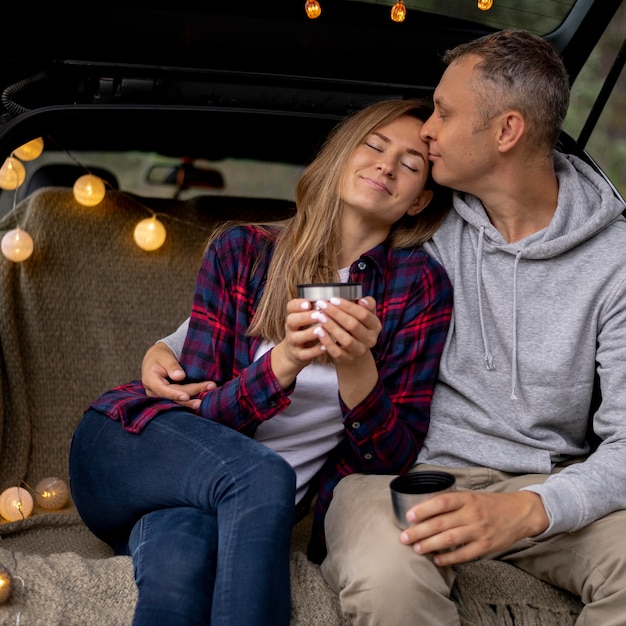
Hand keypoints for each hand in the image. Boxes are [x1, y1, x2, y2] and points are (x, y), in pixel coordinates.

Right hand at [141, 341, 215, 408]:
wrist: (157, 359)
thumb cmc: (160, 356)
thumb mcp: (164, 356)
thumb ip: (171, 365)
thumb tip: (180, 376)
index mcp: (150, 380)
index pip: (162, 390)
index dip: (174, 394)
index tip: (186, 396)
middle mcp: (154, 392)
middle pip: (174, 396)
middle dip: (192, 393)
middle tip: (211, 386)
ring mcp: (161, 397)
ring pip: (178, 401)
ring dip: (194, 400)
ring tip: (208, 397)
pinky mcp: (169, 398)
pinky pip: (180, 401)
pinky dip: (192, 400)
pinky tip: (203, 399)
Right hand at [270, 298, 329, 387]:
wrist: (294, 353)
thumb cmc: (306, 331)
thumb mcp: (306, 319)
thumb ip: (317, 309)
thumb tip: (336, 299)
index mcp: (294, 316)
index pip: (290, 307)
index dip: (298, 304)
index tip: (309, 303)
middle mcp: (291, 328)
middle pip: (292, 320)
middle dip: (305, 317)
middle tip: (318, 314)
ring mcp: (293, 342)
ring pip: (297, 337)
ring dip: (309, 333)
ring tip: (321, 329)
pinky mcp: (298, 355)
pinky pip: (304, 354)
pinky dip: (314, 351)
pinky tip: (325, 347)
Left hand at [309, 296, 380, 361]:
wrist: (355, 353)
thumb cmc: (358, 327)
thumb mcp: (365, 315)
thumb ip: (367, 304)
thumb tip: (362, 300)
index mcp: (375, 326)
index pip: (363, 314)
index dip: (348, 306)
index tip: (333, 299)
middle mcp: (370, 340)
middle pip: (353, 325)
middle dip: (336, 313)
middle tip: (322, 305)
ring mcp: (359, 351)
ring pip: (345, 339)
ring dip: (331, 326)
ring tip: (320, 316)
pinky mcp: (347, 359)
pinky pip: (336, 351)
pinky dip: (327, 341)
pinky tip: (319, 331)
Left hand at [399, 490, 548, 565]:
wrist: (519, 513)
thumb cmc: (489, 504)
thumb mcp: (471, 496)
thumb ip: (452, 502)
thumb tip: (424, 508)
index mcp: (466, 498)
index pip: (442, 502)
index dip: (424, 509)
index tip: (409, 516)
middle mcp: (472, 514)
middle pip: (441, 523)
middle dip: (420, 531)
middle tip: (404, 537)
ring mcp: (479, 531)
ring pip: (450, 539)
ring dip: (430, 545)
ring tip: (417, 549)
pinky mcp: (486, 546)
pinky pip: (464, 554)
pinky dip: (449, 559)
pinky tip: (437, 560)